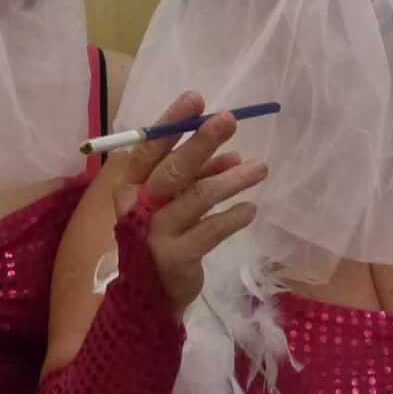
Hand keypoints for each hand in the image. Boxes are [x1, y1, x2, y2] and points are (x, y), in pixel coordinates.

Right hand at [113, 92, 268, 311]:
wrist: (149, 294)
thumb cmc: (161, 236)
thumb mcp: (172, 201)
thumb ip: (195, 177)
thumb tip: (232, 155)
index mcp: (132, 186)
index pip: (148, 147)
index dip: (172, 123)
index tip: (196, 99)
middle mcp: (138, 207)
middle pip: (172, 169)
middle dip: (202, 141)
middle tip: (229, 120)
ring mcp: (156, 233)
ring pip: (198, 197)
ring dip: (232, 179)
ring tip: (260, 168)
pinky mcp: (176, 257)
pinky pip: (212, 230)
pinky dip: (234, 217)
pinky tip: (250, 209)